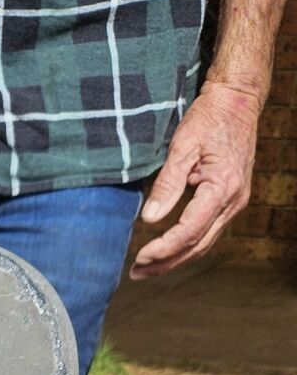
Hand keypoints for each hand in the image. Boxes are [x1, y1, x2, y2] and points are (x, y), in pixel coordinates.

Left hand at [130, 81, 259, 278]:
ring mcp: (235, 203)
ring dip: (175, 260)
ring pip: (204, 244)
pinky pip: (208, 233)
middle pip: (198, 246)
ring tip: (147, 269)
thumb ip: (167, 184)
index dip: (164, 249)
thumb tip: (149, 219)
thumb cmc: (210, 118)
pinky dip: (187, 247)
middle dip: (166, 263)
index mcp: (223, 187)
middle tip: (137, 273)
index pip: (190, 231)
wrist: (237, 102)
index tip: (140, 257)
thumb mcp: (183, 145)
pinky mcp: (231, 202)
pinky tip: (168, 252)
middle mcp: (234, 201)